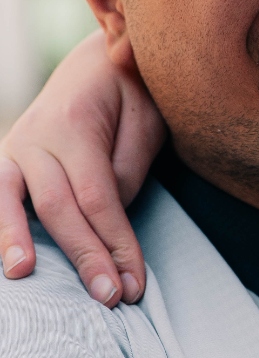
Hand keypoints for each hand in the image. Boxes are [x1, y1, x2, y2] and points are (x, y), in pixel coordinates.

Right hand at [0, 31, 162, 305]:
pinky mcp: (5, 160)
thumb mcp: (144, 125)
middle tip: (110, 297)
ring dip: (15, 239)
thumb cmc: (131, 96)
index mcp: (75, 123)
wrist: (99, 60)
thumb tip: (105, 222)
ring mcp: (14, 146)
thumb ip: (123, 172)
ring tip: (24, 273)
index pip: (97, 196)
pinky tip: (4, 252)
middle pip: (58, 206)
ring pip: (9, 198)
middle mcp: (35, 134)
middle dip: (85, 255)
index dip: (116, 242)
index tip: (134, 283)